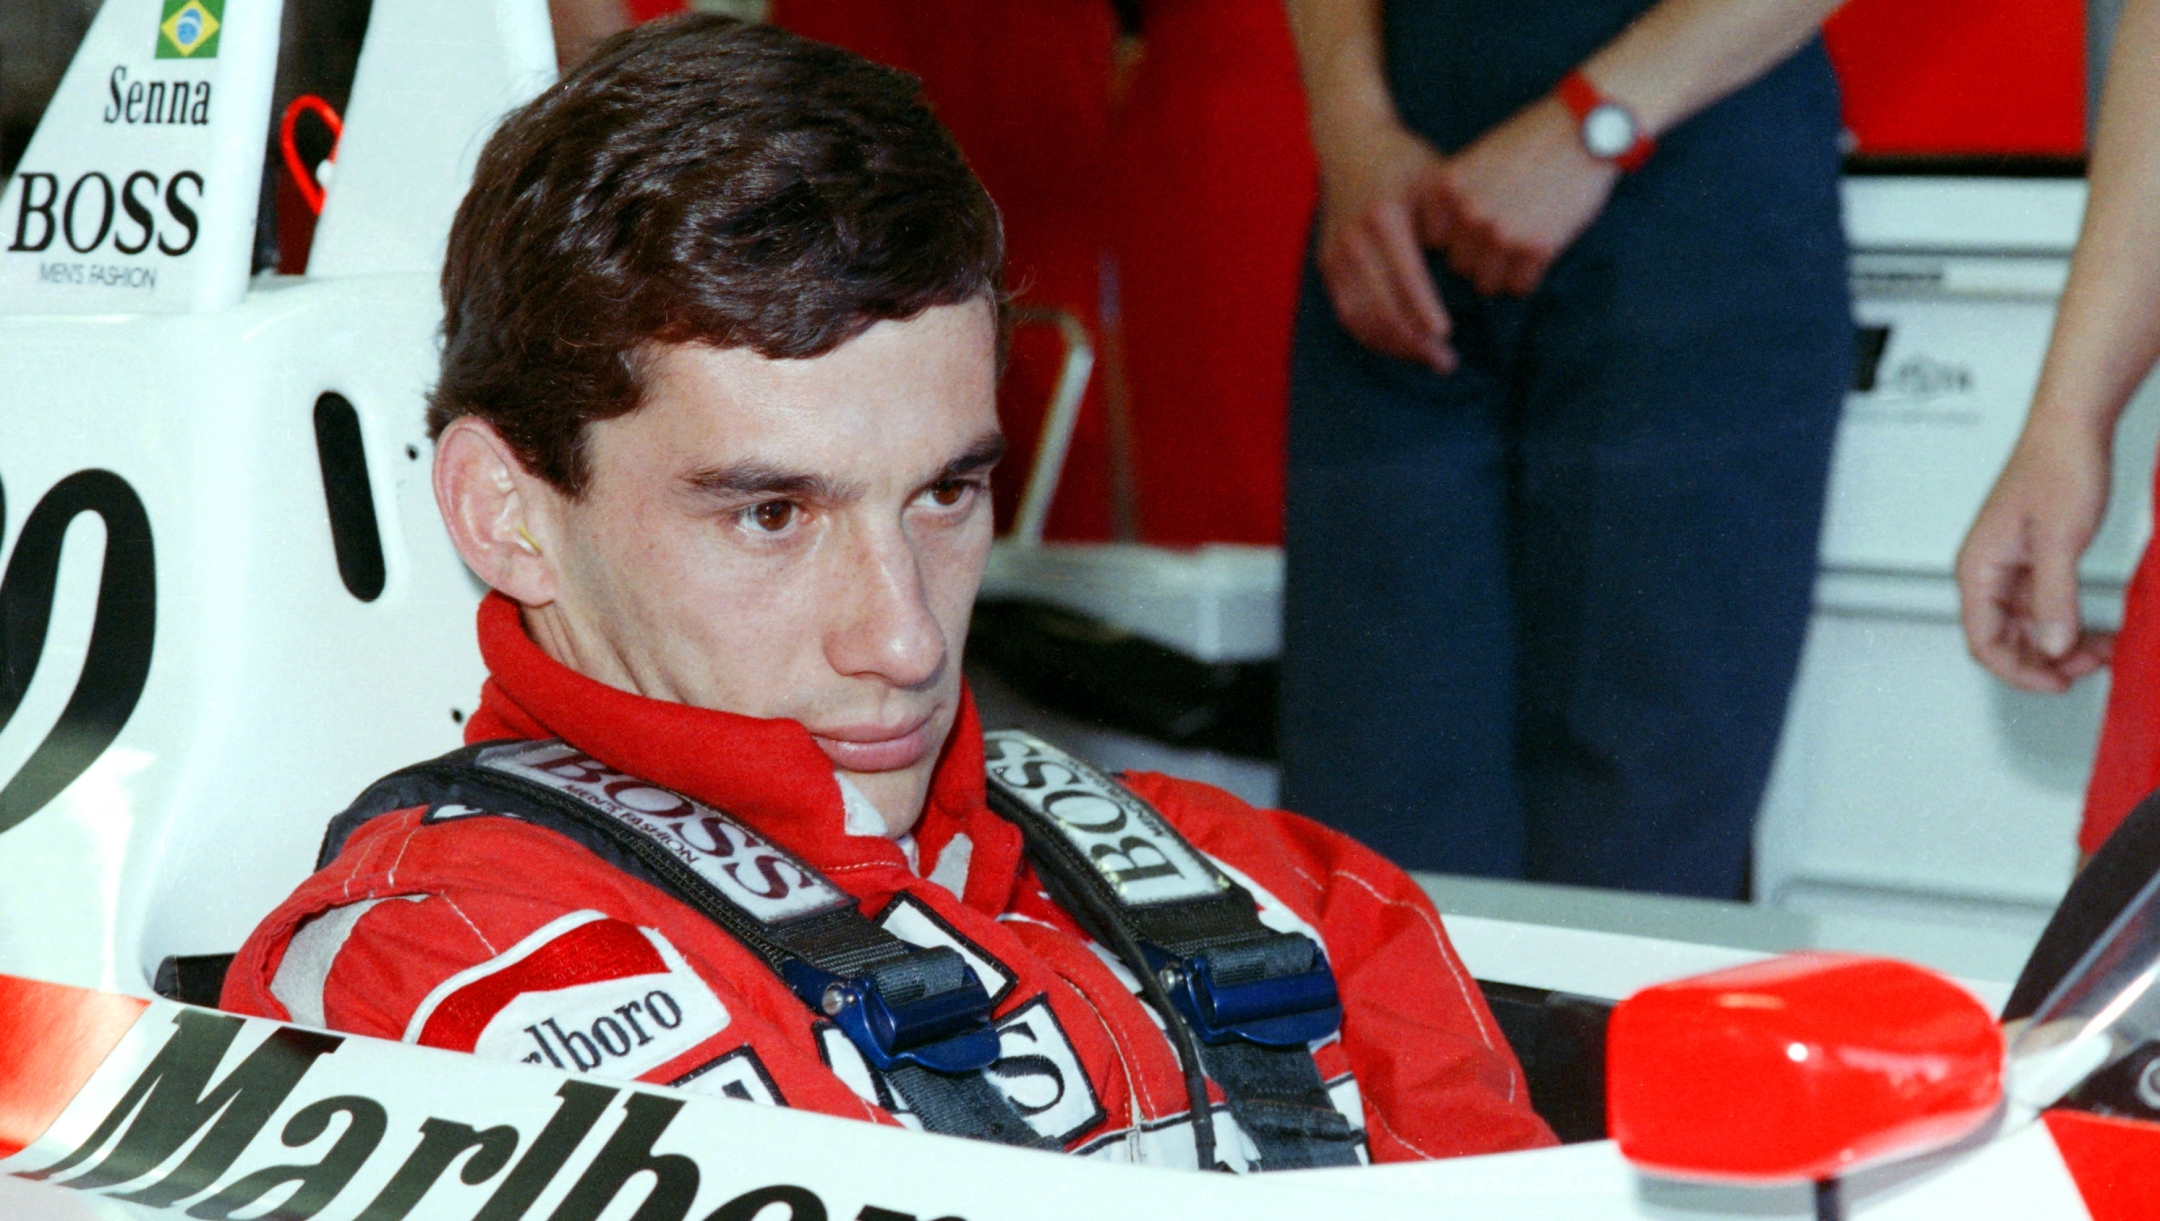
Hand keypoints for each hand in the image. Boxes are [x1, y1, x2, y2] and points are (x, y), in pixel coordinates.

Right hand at [1312, 123, 1457, 372]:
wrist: (1351, 145)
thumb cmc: (1405, 162)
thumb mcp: (1434, 180)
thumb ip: (1450, 221)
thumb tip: (1475, 269)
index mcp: (1383, 217)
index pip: (1405, 277)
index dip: (1424, 311)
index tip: (1446, 336)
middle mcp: (1353, 239)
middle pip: (1382, 306)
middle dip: (1414, 341)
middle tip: (1446, 361)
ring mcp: (1335, 254)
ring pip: (1362, 318)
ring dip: (1394, 346)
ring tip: (1427, 359)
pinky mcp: (1326, 265)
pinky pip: (1348, 313)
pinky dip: (1373, 337)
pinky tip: (1399, 347)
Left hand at [1420, 96, 1618, 297]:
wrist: (1585, 129)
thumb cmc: (1534, 138)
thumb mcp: (1480, 156)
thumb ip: (1460, 194)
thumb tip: (1445, 237)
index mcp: (1448, 186)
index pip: (1434, 240)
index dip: (1456, 238)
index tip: (1474, 231)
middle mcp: (1468, 212)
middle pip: (1459, 265)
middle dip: (1479, 257)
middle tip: (1504, 241)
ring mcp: (1501, 232)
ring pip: (1486, 283)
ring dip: (1502, 273)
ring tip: (1518, 253)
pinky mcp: (1536, 247)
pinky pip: (1519, 286)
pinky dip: (1528, 276)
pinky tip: (1538, 256)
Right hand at [1956, 416, 2115, 691]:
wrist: (2072, 428)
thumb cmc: (2055, 467)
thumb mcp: (2060, 541)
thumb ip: (2055, 598)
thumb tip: (2053, 646)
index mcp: (1979, 569)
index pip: (1984, 641)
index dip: (2018, 671)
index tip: (2059, 682)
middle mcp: (1989, 573)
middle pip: (2006, 641)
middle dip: (2047, 661)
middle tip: (2091, 664)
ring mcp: (2012, 569)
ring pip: (2031, 628)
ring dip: (2064, 645)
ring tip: (2104, 648)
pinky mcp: (2036, 561)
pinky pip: (2049, 607)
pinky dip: (2073, 623)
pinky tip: (2101, 628)